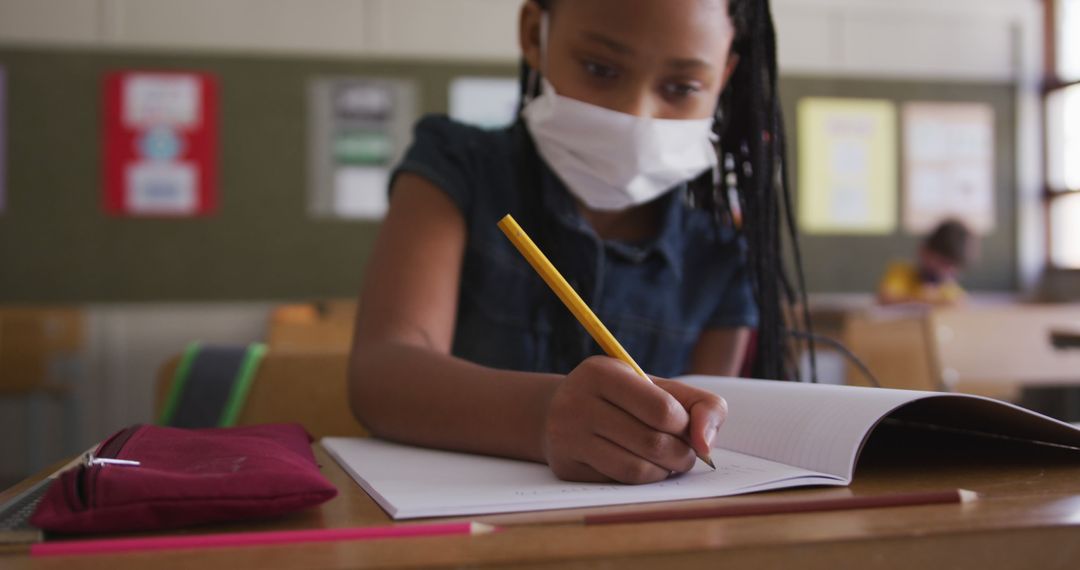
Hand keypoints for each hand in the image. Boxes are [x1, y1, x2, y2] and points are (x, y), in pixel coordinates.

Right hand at [541, 356, 726, 483]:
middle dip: (681, 454)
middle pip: (652, 443)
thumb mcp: (657, 387)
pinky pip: (618, 483)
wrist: (559, 411)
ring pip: (636, 470)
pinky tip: (642, 467)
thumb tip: (706, 445)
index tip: (685, 428)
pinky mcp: (565, 466)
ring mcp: (567, 436)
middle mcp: (577, 402)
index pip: (662, 410)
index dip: (685, 425)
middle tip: (684, 453)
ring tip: (667, 462)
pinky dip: (641, 480)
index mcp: (602, 372)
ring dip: (664, 472)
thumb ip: (700, 404)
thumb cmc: (622, 399)